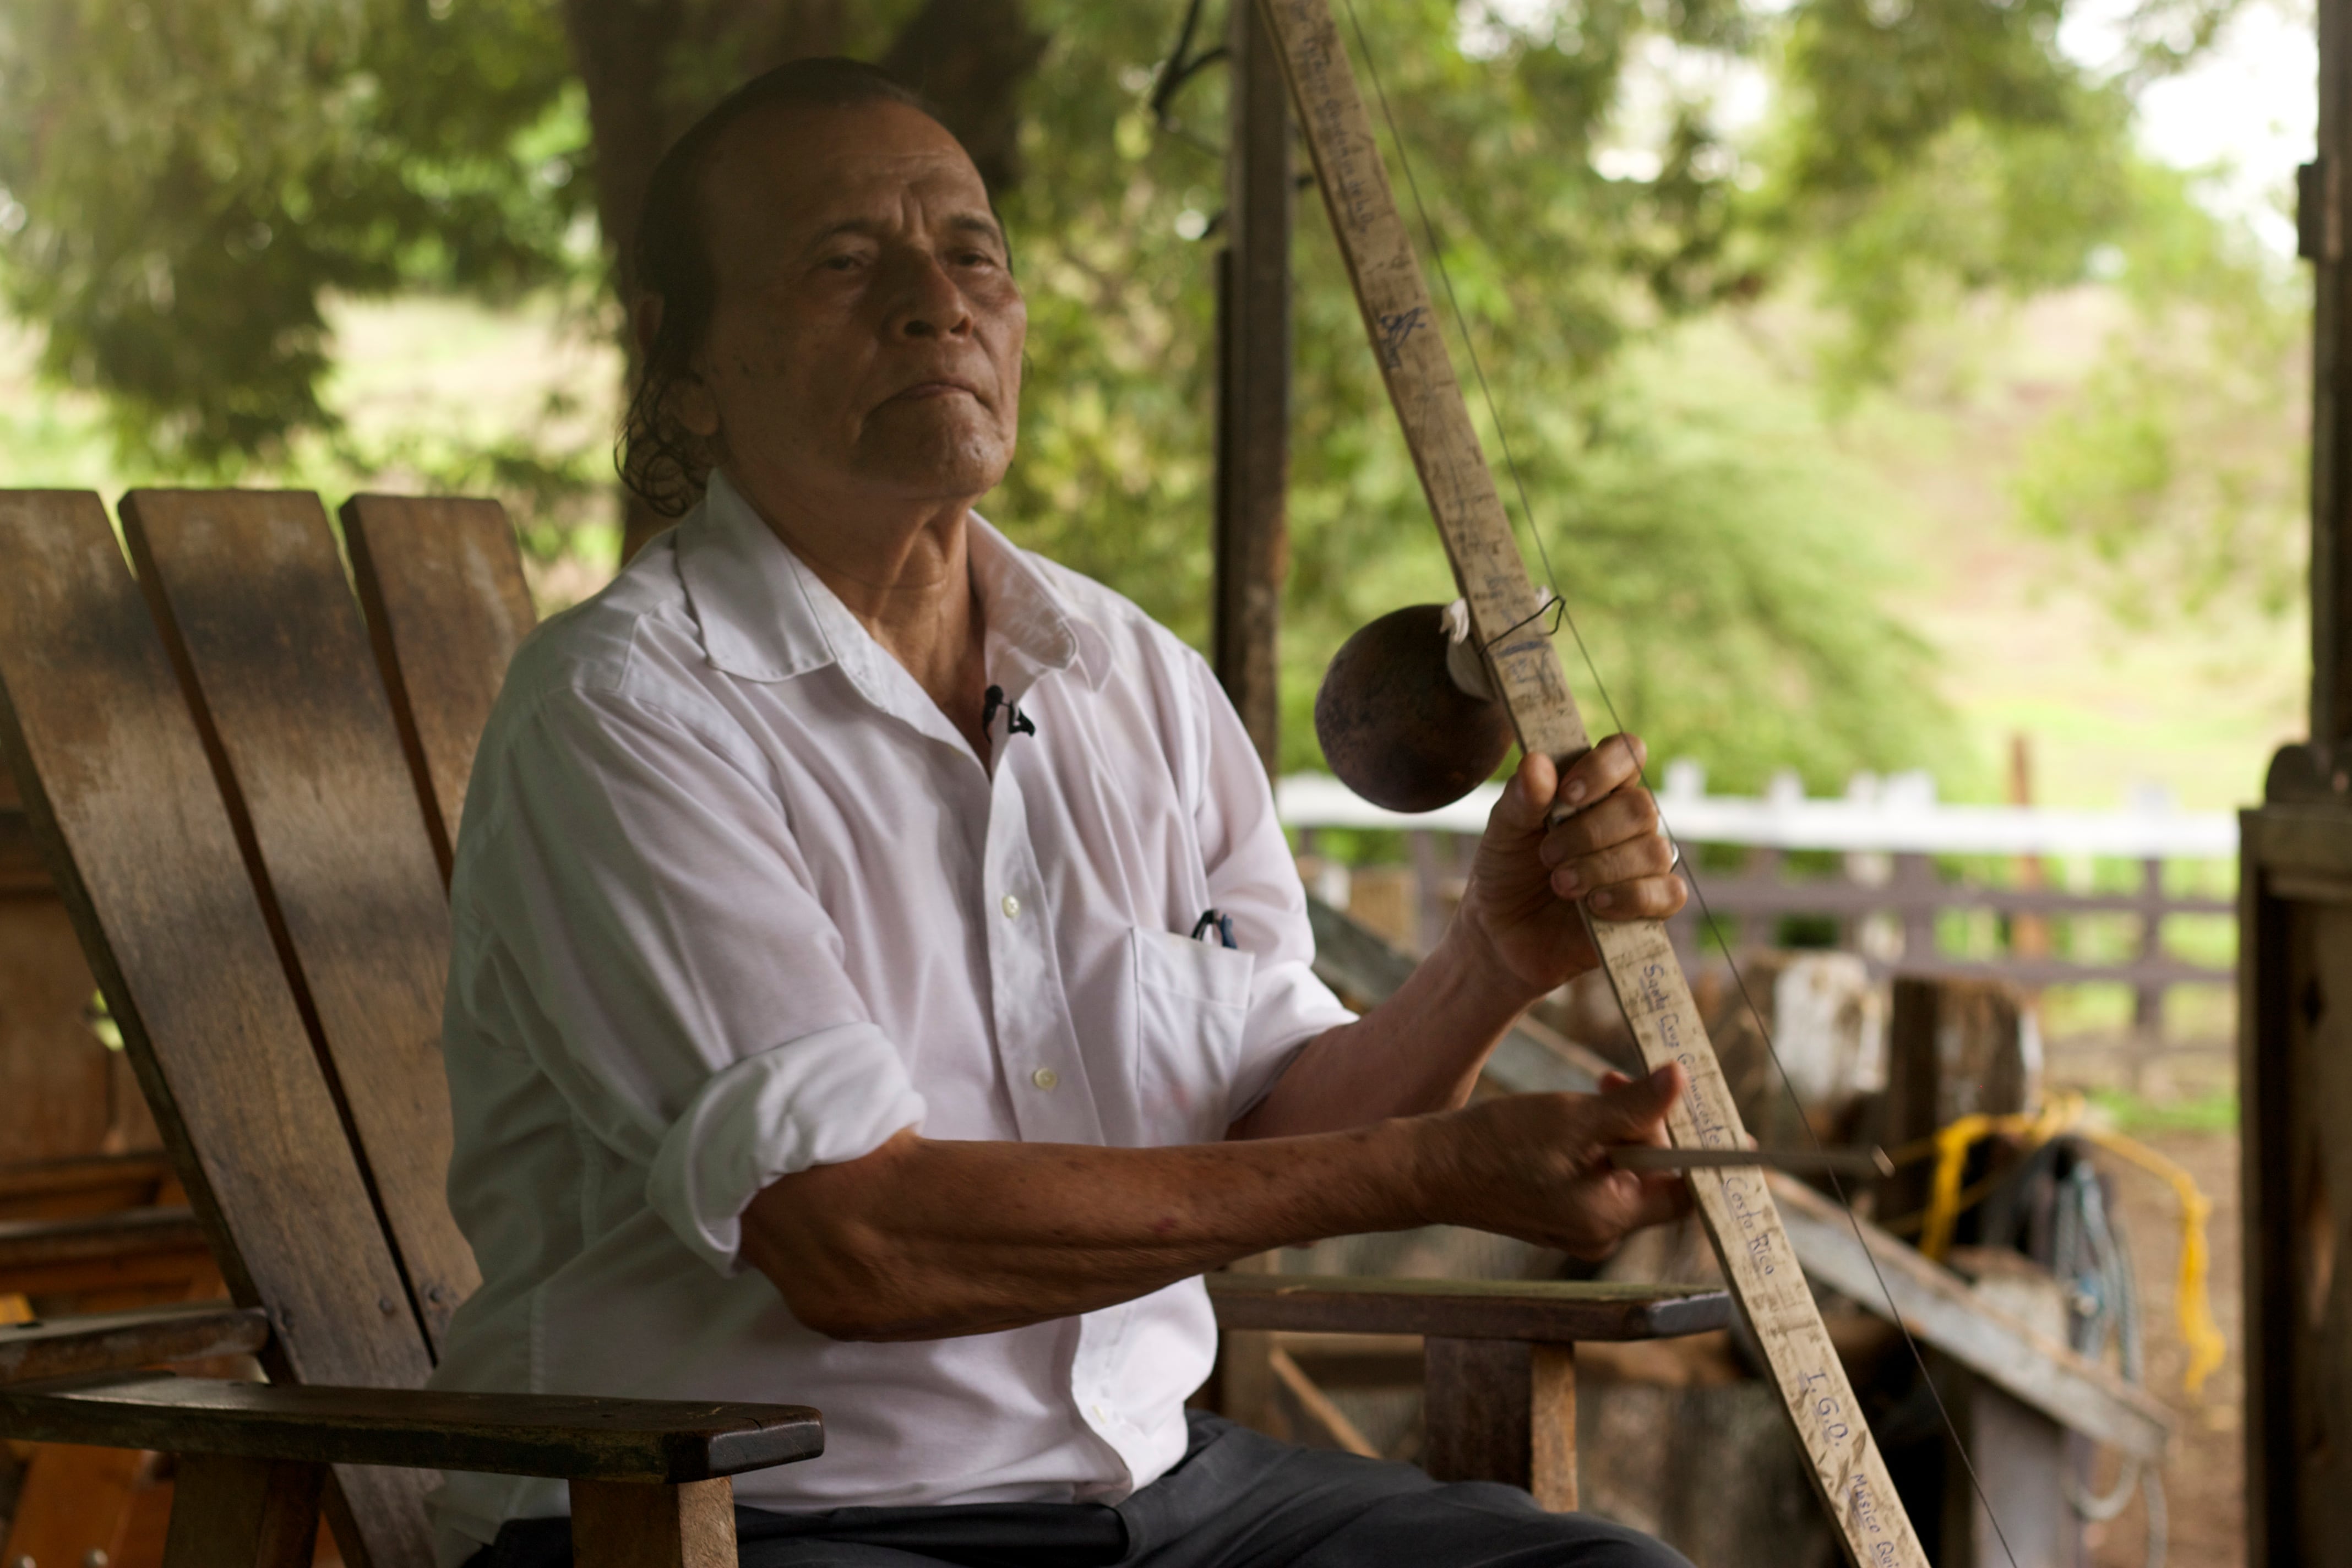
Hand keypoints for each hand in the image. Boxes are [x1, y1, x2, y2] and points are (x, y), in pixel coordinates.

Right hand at [1414, 1064, 1692, 1258]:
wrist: (1429, 1171)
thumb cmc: (1496, 1145)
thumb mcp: (1574, 1118)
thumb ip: (1634, 1106)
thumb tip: (1682, 1083)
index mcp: (1612, 1218)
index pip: (1687, 1192)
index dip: (1707, 1155)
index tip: (1723, 1122)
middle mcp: (1601, 1232)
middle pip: (1655, 1177)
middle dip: (1648, 1126)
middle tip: (1619, 1081)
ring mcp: (1577, 1226)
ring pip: (1624, 1172)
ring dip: (1618, 1129)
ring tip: (1589, 1093)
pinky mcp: (1557, 1214)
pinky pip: (1596, 1178)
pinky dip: (1594, 1145)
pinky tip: (1569, 1119)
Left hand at [1451, 736, 1685, 999]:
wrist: (1503, 933)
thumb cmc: (1508, 871)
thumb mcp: (1503, 831)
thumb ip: (1521, 797)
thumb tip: (1537, 762)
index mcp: (1597, 788)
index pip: (1627, 753)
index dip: (1604, 768)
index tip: (1567, 795)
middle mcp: (1627, 821)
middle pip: (1642, 808)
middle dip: (1590, 834)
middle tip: (1547, 856)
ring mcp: (1643, 863)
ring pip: (1655, 851)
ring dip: (1601, 869)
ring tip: (1561, 885)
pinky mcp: (1652, 906)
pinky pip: (1669, 893)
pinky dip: (1630, 897)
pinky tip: (1595, 905)